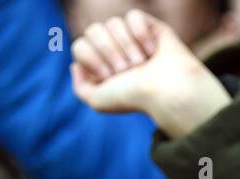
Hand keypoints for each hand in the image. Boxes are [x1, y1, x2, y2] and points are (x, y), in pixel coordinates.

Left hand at [70, 10, 229, 138]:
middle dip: (108, 51)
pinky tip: (152, 51)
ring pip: (113, 22)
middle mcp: (115, 50)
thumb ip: (80, 87)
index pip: (80, 45)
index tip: (109, 76)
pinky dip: (140, 34)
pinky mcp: (150, 27)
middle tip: (125, 70)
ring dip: (126, 46)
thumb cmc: (132, 98)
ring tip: (141, 63)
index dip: (92, 58)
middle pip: (93, 30)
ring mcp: (132, 38)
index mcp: (102, 65)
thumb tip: (76, 65)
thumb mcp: (97, 101)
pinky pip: (134, 16)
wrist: (163, 91)